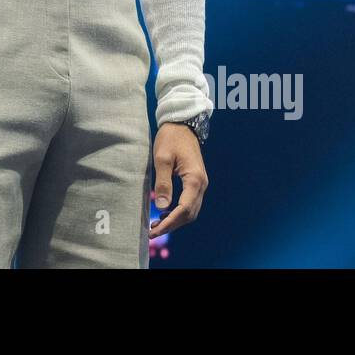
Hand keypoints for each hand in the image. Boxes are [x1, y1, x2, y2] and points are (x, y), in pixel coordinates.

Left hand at [149, 122, 207, 237]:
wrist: (182, 123)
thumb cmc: (170, 138)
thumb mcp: (162, 158)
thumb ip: (163, 182)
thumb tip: (161, 206)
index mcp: (194, 179)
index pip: (184, 209)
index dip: (169, 223)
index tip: (154, 230)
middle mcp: (201, 184)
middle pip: (189, 214)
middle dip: (172, 225)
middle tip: (152, 231)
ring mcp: (200, 183)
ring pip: (191, 210)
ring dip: (175, 220)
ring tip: (156, 225)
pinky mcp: (196, 181)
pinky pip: (190, 202)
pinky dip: (178, 212)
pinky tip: (164, 213)